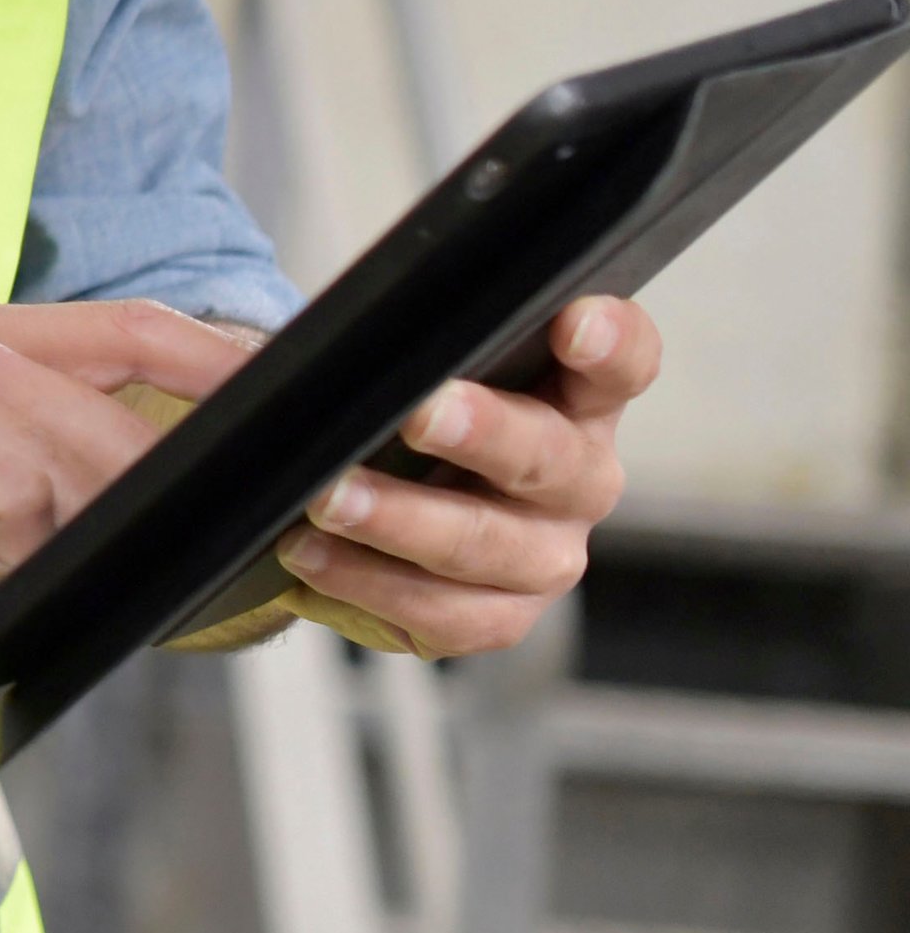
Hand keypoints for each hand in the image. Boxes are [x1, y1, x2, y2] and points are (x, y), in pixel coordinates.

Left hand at [266, 294, 654, 657]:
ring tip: (326, 500)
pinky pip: (446, 616)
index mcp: (576, 396)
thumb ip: (418, 337)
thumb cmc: (403, 410)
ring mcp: (545, 554)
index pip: (621, 360)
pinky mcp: (497, 614)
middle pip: (550, 458)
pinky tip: (311, 559)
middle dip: (482, 433)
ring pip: (491, 548)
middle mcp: (578, 478)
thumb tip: (359, 317)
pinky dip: (371, 588)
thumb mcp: (417, 363)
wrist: (386, 493)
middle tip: (420, 413)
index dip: (608, 342)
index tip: (570, 321)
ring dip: (404, 524)